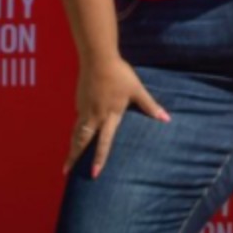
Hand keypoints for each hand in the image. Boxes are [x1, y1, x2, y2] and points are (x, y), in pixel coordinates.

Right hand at [65, 56, 168, 178]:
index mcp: (110, 115)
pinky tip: (76, 133)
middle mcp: (94, 116)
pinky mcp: (79, 101)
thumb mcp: (137, 90)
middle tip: (66, 172)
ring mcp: (84, 109)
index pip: (104, 142)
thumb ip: (150, 106)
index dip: (99, 158)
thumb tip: (166, 118)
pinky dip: (75, 130)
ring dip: (72, 146)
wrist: (98, 59)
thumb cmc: (120, 74)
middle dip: (74, 157)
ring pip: (76, 132)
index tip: (94, 173)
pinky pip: (77, 120)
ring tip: (68, 159)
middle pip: (82, 141)